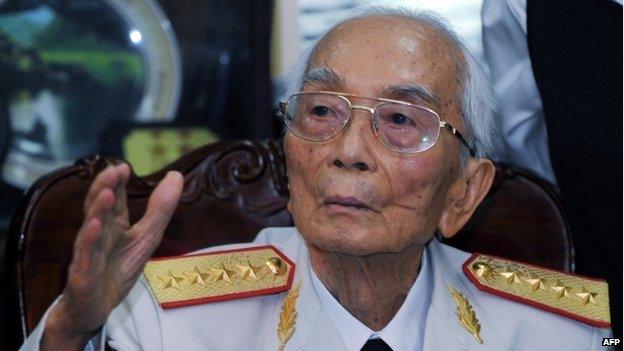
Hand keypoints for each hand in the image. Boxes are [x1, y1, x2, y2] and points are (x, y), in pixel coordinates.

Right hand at [41, 164, 183, 349]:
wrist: (93, 311)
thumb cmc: (117, 271)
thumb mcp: (146, 237)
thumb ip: (160, 209)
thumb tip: (176, 175)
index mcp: (112, 225)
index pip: (113, 198)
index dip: (117, 182)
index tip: (124, 166)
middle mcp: (97, 234)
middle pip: (99, 207)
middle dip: (105, 187)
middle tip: (114, 169)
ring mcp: (88, 253)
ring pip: (91, 228)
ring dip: (98, 210)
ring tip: (108, 193)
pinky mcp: (83, 274)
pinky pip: (85, 256)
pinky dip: (89, 241)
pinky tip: (94, 226)